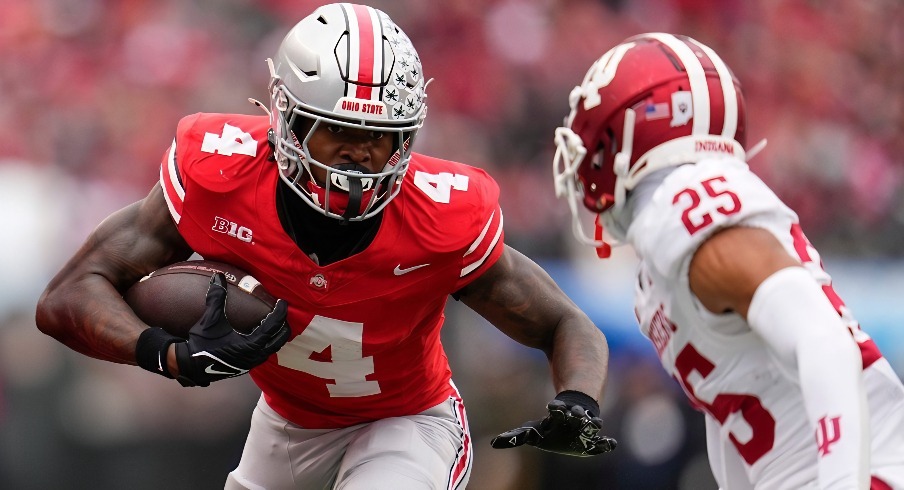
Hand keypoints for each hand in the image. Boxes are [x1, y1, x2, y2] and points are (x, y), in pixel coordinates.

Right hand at [174, 273, 289, 386]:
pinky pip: (263, 354)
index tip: (283, 302)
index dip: (280, 313)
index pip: (273, 326)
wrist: (190, 366)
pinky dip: (267, 344)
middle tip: (282, 313)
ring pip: (272, 349)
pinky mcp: (245, 366)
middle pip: (278, 340)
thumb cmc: (202, 344)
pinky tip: (261, 336)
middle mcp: (255, 356)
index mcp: (251, 345)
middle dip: (283, 326)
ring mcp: (250, 363)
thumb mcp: (210, 320)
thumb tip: (218, 277)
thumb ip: (217, 298)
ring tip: (275, 324)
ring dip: (276, 337)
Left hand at [491, 393, 616, 456]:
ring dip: (591, 424)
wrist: (574, 420)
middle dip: (575, 414)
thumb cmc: (551, 427)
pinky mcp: (593, 438)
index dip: (556, 407)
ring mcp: (585, 426)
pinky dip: (605, 444)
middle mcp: (573, 418)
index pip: (557, 409)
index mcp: (557, 416)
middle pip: (575, 414)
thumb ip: (515, 437)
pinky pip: (601, 442)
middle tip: (576, 413)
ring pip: (590, 423)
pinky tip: (610, 445)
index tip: (552, 405)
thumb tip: (493, 443)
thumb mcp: (533, 432)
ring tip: (595, 425)